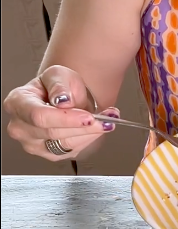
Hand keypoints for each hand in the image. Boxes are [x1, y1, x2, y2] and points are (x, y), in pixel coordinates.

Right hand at [4, 65, 119, 160]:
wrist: (64, 98)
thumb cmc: (57, 86)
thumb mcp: (58, 74)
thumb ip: (59, 84)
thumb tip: (63, 100)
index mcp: (18, 103)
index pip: (39, 116)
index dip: (65, 118)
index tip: (88, 117)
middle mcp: (21, 127)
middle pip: (54, 133)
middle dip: (84, 126)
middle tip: (106, 119)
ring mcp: (33, 144)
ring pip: (66, 145)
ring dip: (91, 133)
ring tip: (108, 120)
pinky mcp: (50, 154)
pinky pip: (73, 151)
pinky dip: (90, 139)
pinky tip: (98, 128)